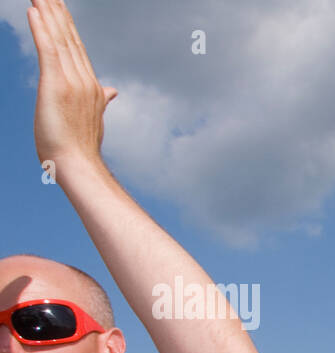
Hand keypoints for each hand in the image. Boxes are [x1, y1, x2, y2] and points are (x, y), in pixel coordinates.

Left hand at [28, 0, 117, 167]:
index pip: (76, 48)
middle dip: (58, 12)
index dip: (67, 25)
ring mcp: (72, 82)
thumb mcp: (92, 118)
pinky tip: (33, 10)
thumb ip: (101, 99)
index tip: (59, 6)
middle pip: (69, 38)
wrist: (78, 165)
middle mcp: (85, 80)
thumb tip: (113, 91)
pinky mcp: (56, 85)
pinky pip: (47, 50)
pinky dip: (41, 29)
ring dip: (48, 13)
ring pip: (58, 39)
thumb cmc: (81, 149)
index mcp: (92, 87)